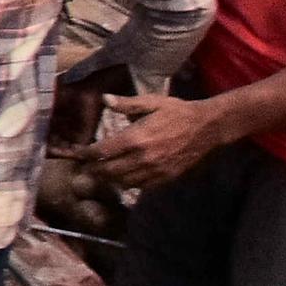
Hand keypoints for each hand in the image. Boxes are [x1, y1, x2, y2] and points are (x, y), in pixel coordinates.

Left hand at [86, 92, 233, 190]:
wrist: (207, 128)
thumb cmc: (177, 112)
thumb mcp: (152, 102)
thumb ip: (126, 104)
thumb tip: (104, 99)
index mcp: (136, 138)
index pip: (103, 151)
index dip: (87, 154)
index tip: (78, 154)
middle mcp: (143, 158)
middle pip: (110, 170)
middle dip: (94, 170)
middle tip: (85, 167)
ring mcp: (156, 170)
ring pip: (124, 181)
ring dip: (110, 179)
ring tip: (100, 174)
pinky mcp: (167, 178)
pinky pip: (142, 186)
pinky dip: (128, 184)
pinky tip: (123, 178)